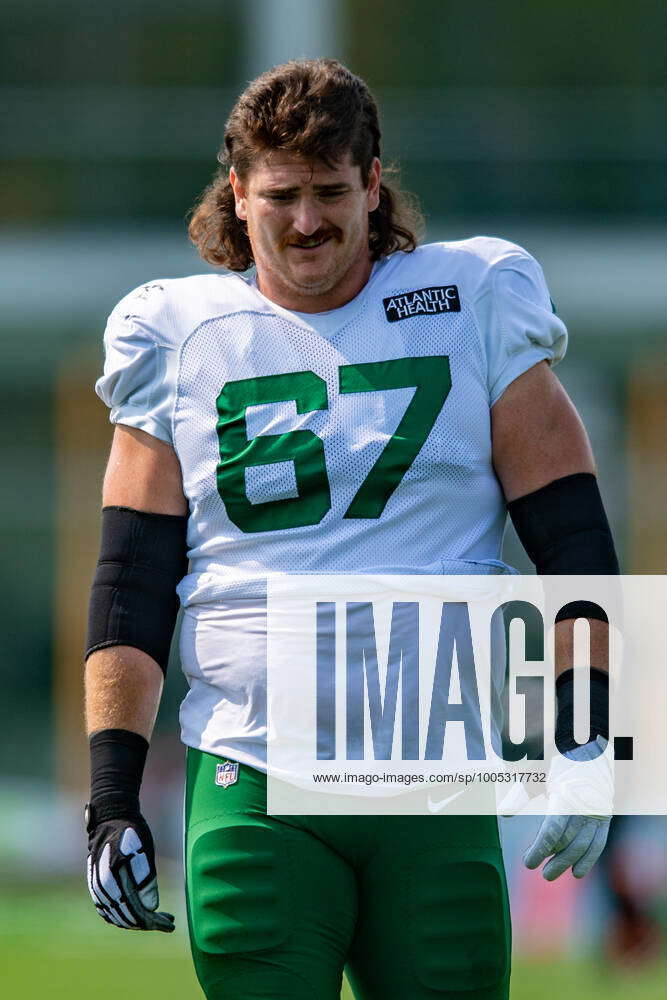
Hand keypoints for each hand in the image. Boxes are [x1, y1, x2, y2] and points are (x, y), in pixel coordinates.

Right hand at [86, 808, 174, 930]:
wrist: (110, 817)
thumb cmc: (130, 832)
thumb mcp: (143, 852)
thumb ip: (146, 880)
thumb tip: (151, 908)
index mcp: (113, 881)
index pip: (135, 913)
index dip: (154, 923)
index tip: (170, 925)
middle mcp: (102, 890)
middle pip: (126, 918)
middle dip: (149, 923)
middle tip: (168, 921)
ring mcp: (97, 889)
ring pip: (118, 917)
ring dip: (137, 921)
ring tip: (157, 916)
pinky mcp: (96, 886)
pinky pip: (108, 910)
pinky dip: (123, 916)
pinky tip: (138, 911)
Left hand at [522, 737, 612, 880]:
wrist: (588, 748)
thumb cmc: (555, 761)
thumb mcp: (536, 773)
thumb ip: (520, 794)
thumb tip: (503, 813)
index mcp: (565, 794)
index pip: (553, 829)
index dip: (540, 849)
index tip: (528, 863)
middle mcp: (584, 806)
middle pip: (568, 841)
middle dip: (553, 859)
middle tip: (540, 873)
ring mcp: (597, 812)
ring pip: (583, 845)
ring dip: (567, 863)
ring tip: (551, 874)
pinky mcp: (604, 816)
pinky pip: (598, 842)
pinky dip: (589, 858)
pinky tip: (578, 873)